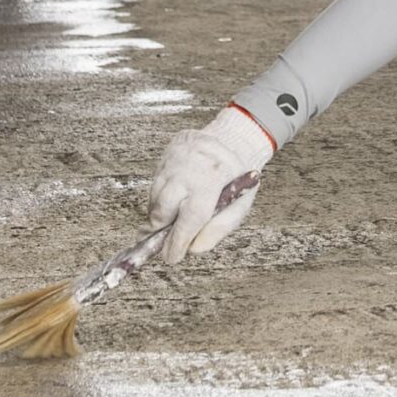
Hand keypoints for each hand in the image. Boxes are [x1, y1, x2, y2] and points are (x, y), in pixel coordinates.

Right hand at [147, 107, 273, 261]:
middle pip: (164, 208)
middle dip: (161, 230)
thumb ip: (219, 228)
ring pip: (155, 197)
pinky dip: (160, 198)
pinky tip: (171, 203)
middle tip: (163, 243)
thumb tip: (193, 249)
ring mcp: (174, 159)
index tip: (171, 257)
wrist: (233, 138)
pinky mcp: (165, 155)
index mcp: (212, 179)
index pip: (190, 217)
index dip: (178, 241)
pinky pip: (155, 184)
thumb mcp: (241, 203)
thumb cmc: (238, 175)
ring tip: (169, 222)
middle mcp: (189, 167)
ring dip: (159, 215)